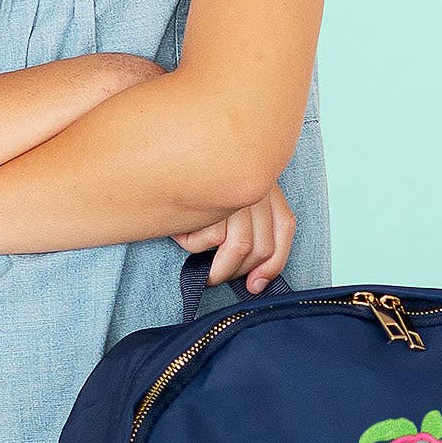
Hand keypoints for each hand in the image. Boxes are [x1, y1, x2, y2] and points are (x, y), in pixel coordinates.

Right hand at [175, 184, 295, 295]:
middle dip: (241, 272)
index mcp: (264, 180)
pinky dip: (194, 246)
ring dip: (220, 271)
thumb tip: (257, 284)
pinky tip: (181, 233)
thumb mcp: (226, 201)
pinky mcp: (210, 195)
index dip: (274, 262)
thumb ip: (251, 230)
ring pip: (240, 248)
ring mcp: (234, 190)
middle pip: (263, 246)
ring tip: (203, 272)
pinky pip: (211, 239)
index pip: (285, 226)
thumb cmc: (188, 186)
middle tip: (218, 277)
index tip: (256, 285)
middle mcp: (255, 183)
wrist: (156, 158)